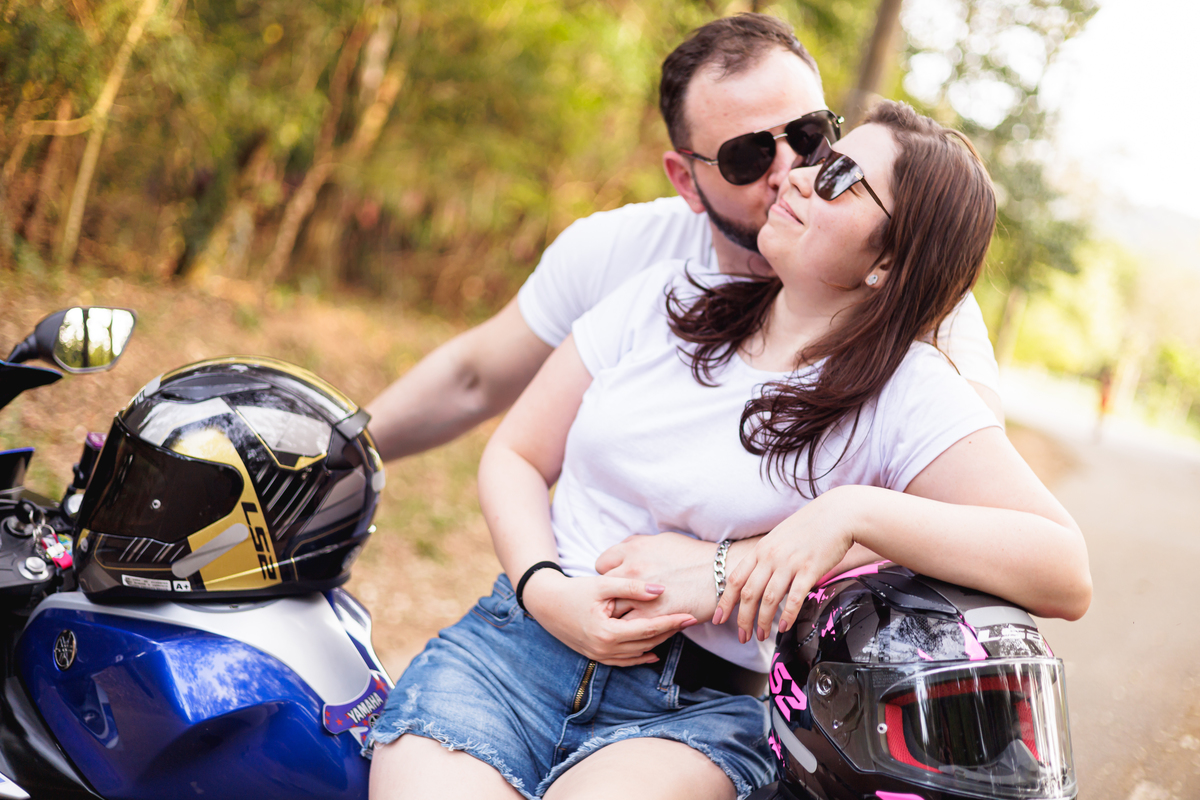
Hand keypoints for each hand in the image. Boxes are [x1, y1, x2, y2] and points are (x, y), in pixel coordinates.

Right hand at [522, 570, 698, 666]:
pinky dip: (642, 655)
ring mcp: (600, 656)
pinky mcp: (597, 656)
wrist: (546, 604)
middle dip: (670, 632)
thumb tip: (661, 590)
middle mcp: (605, 649)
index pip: (648, 629)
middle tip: (690, 619)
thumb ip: (632, 587)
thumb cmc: (574, 591)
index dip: (672, 622)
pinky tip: (655, 650)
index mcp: (607, 632)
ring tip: (676, 628)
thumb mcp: (602, 585)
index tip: (691, 614)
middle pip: (647, 643)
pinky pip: (626, 660)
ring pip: (639, 653)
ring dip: (659, 642)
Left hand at [595, 532, 721, 620]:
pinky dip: (631, 630)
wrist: (721, 573)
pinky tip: (638, 629)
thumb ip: (636, 546)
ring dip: (616, 617)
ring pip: (613, 612)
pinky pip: (630, 628)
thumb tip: (624, 552)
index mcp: (633, 549)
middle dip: (607, 598)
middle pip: (603, 590)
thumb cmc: (694, 555)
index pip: (602, 566)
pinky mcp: (652, 616)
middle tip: (615, 604)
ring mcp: (640, 594)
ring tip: (623, 620)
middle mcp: (632, 569)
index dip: (607, 576)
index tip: (615, 584)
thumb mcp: (662, 540)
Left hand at [713, 490, 855, 643]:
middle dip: (742, 619)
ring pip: (768, 599)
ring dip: (762, 622)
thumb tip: (759, 579)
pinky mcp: (810, 570)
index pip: (735, 579)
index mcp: (761, 549)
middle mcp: (771, 557)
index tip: (718, 618)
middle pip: (749, 593)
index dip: (725, 601)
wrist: (838, 514)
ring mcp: (790, 563)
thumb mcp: (780, 537)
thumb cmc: (810, 526)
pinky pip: (794, 598)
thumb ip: (767, 557)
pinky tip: (783, 628)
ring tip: (761, 636)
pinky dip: (786, 616)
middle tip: (742, 636)